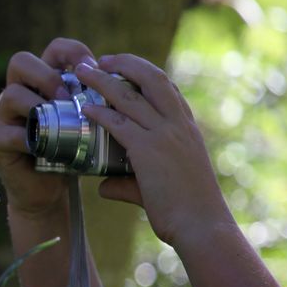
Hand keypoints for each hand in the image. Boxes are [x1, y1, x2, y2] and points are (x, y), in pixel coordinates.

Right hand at [0, 38, 97, 217]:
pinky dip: (27, 139)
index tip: (93, 67)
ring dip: (36, 104)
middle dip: (47, 75)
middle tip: (68, 96)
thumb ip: (102, 104)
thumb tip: (135, 89)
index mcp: (45, 81)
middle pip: (21, 61)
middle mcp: (21, 91)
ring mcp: (5, 115)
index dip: (72, 52)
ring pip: (11, 93)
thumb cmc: (73, 152)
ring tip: (57, 120)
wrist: (49, 190)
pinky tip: (44, 149)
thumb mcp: (89, 122)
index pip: (54, 49)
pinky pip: (7, 132)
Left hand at [75, 54, 234, 246]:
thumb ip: (128, 182)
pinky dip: (99, 113)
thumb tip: (103, 186)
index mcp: (188, 129)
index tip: (125, 67)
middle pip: (152, 79)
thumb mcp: (161, 187)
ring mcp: (165, 136)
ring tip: (84, 71)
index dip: (146, 74)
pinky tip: (84, 108)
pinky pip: (119, 124)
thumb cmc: (187, 212)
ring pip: (130, 97)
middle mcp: (179, 126)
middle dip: (126, 64)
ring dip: (103, 81)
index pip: (169, 89)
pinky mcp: (149, 151)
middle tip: (102, 59)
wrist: (202, 227)